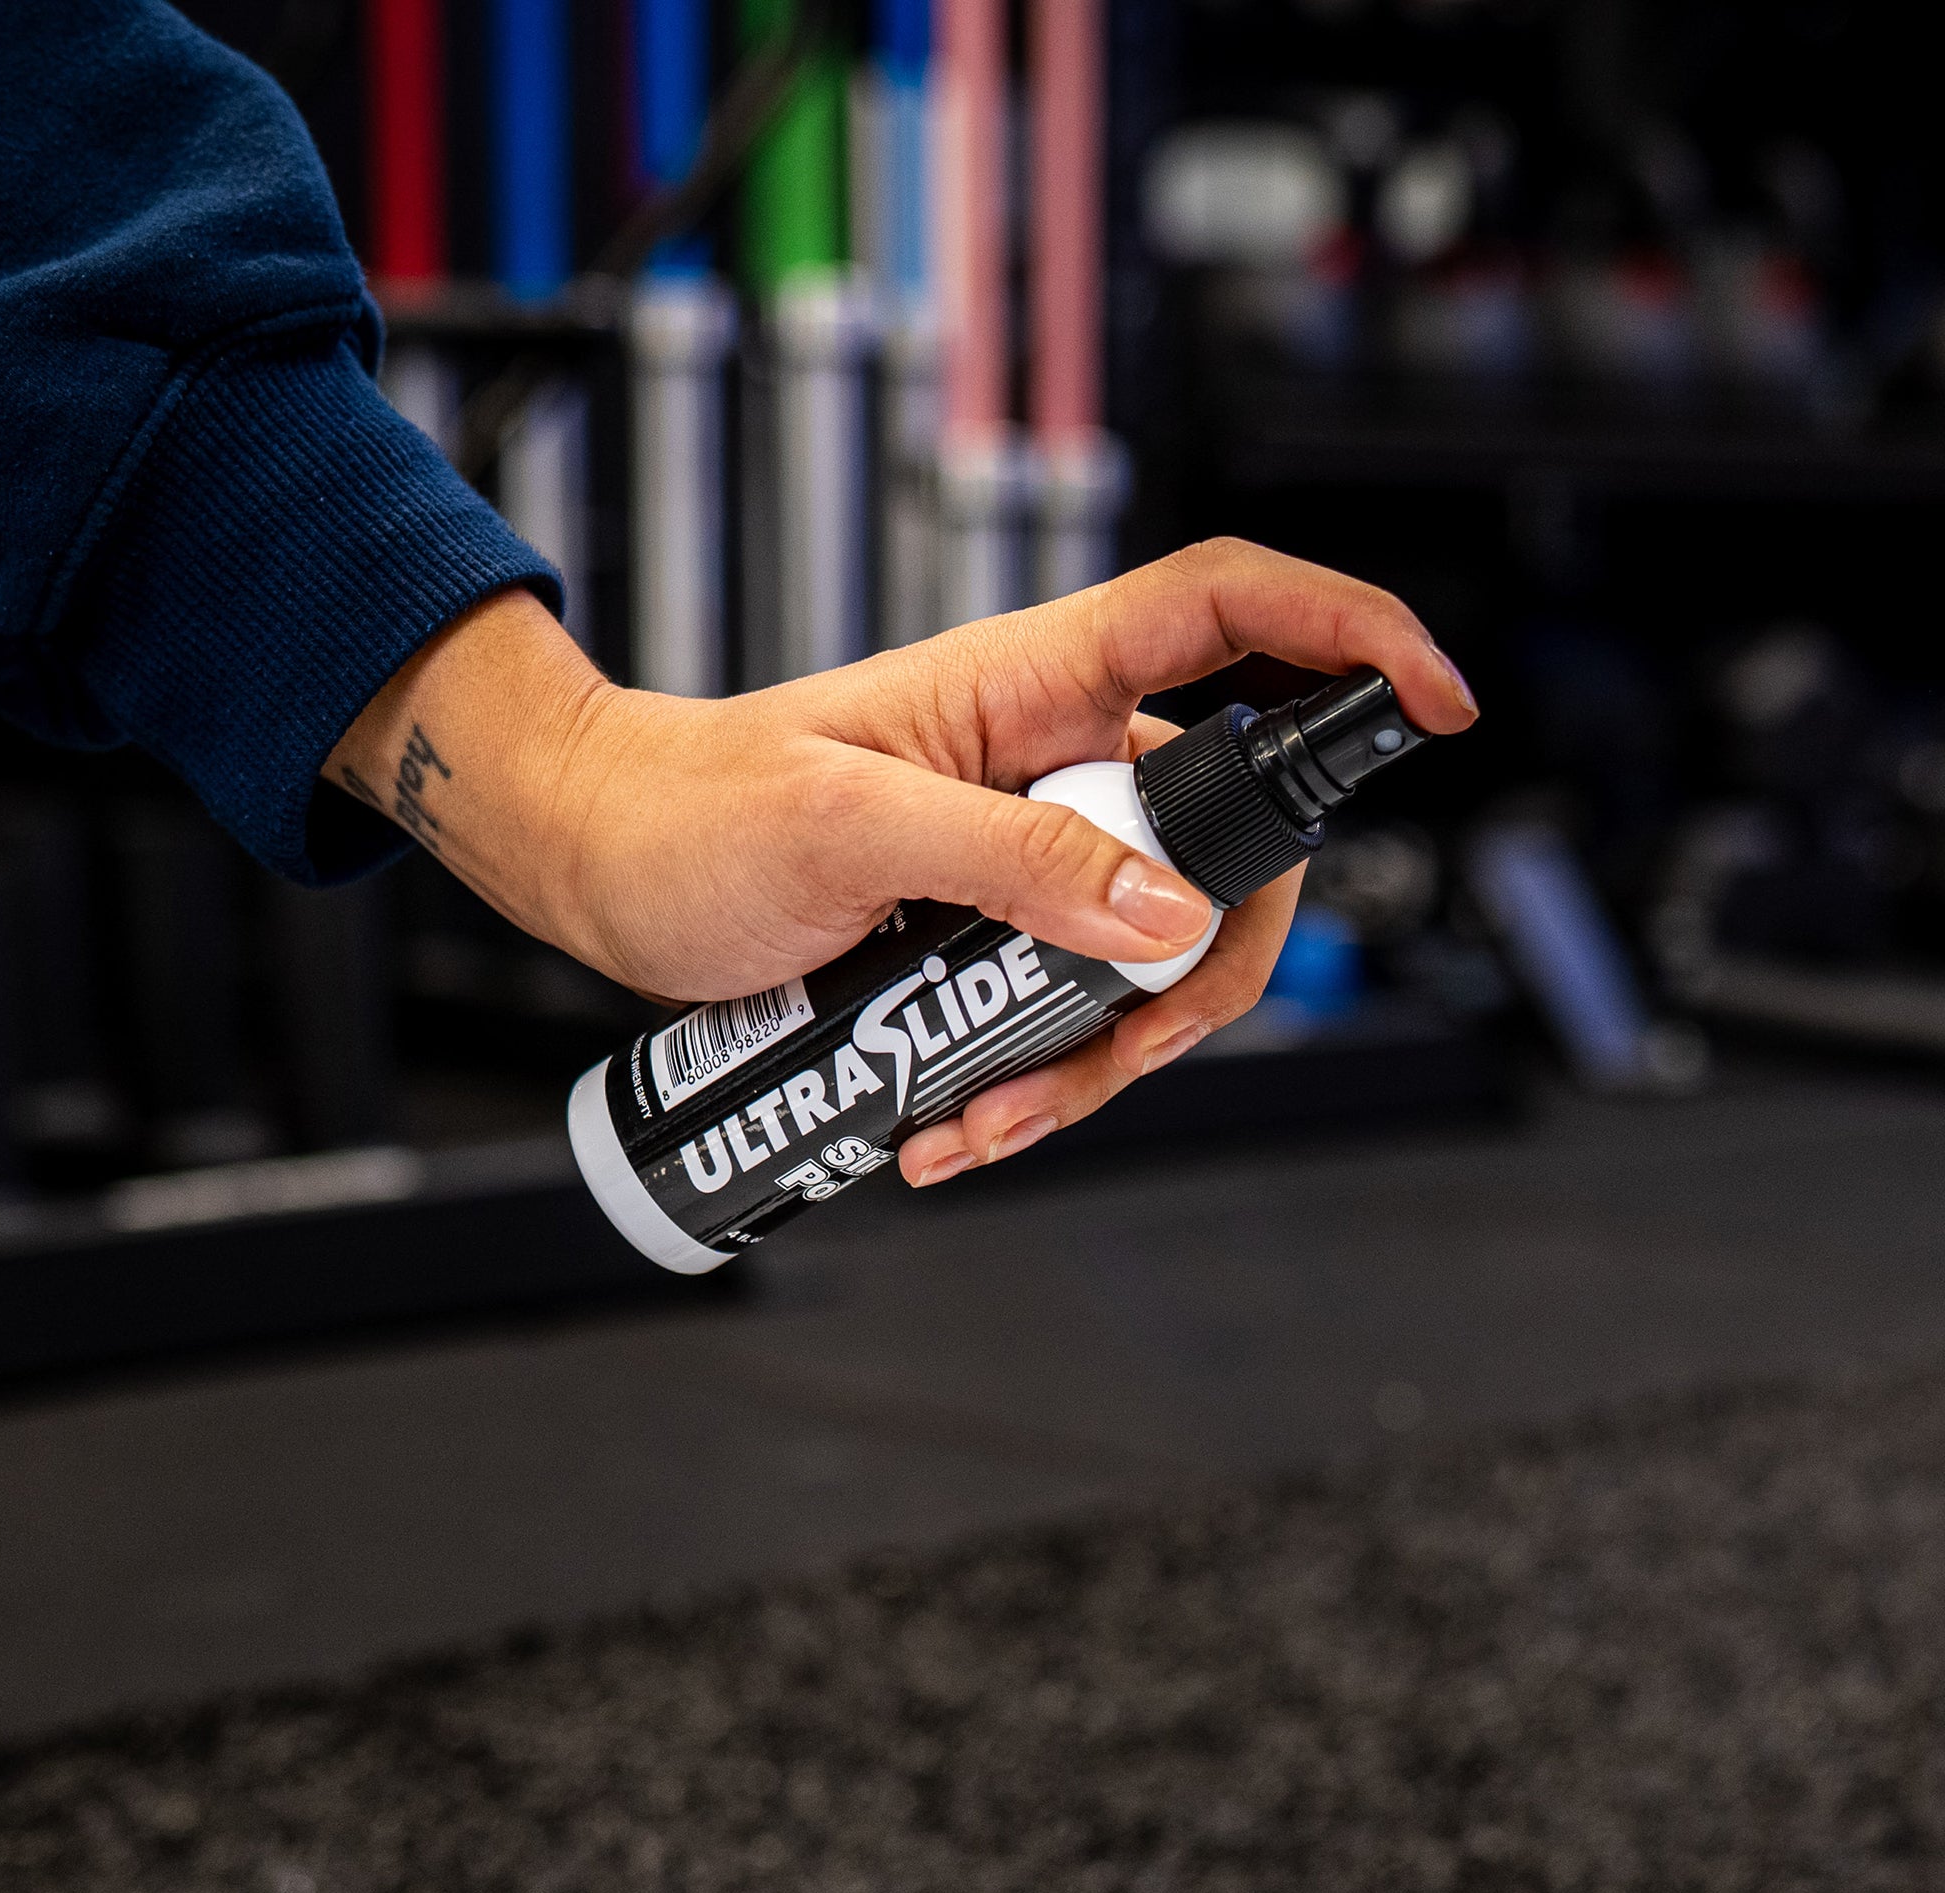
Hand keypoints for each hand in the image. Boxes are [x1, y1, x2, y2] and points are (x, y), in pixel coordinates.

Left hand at [325, 539, 1476, 1186]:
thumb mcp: (844, 835)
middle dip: (1201, 972)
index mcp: (1034, 684)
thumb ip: (1012, 863)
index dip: (1350, 633)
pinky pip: (1076, 1008)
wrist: (604, 863)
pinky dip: (1040, 1083)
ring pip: (1156, 953)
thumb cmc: (689, 813)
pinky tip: (954, 1131)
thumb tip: (1170, 919)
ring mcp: (1036, 850)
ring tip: (977, 1126)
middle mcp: (1058, 761)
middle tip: (1110, 1057)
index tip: (1437, 705)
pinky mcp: (1000, 929)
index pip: (1230, 612)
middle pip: (1232, 840)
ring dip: (1100, 1062)